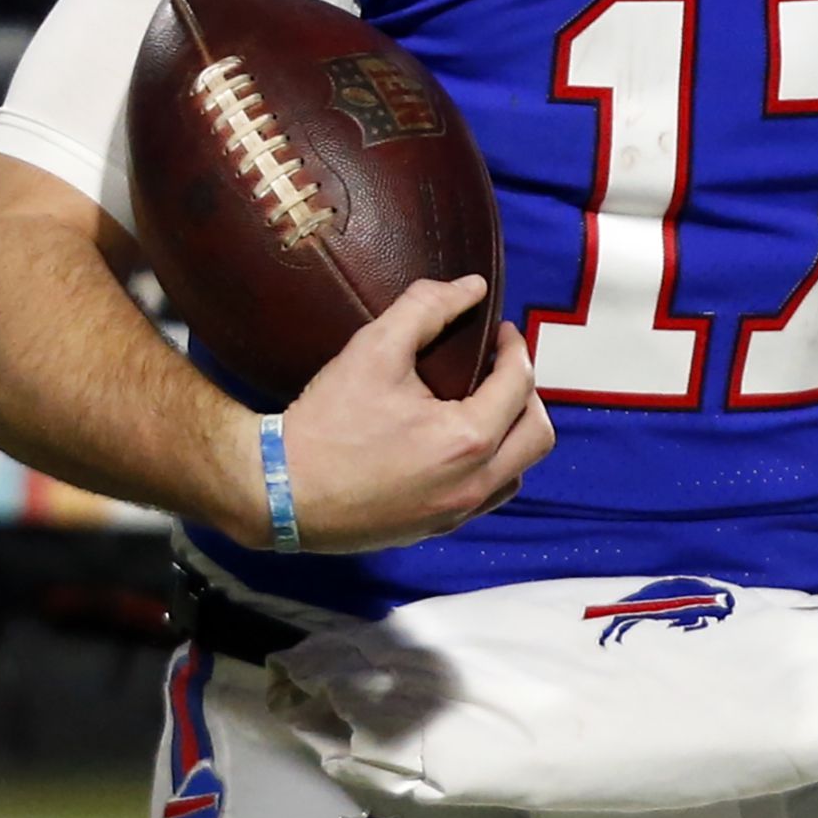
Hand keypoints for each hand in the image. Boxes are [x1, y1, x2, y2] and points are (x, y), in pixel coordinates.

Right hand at [261, 275, 553, 551]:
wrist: (280, 490)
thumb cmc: (326, 421)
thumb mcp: (374, 350)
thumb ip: (426, 308)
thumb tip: (471, 287)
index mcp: (467, 439)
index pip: (520, 383)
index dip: (515, 348)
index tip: (498, 331)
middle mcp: (473, 483)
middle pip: (537, 434)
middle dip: (525, 393)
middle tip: (496, 368)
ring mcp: (456, 513)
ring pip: (517, 471)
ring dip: (511, 434)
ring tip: (480, 404)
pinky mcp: (435, 530)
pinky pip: (487, 495)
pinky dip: (488, 465)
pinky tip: (454, 442)